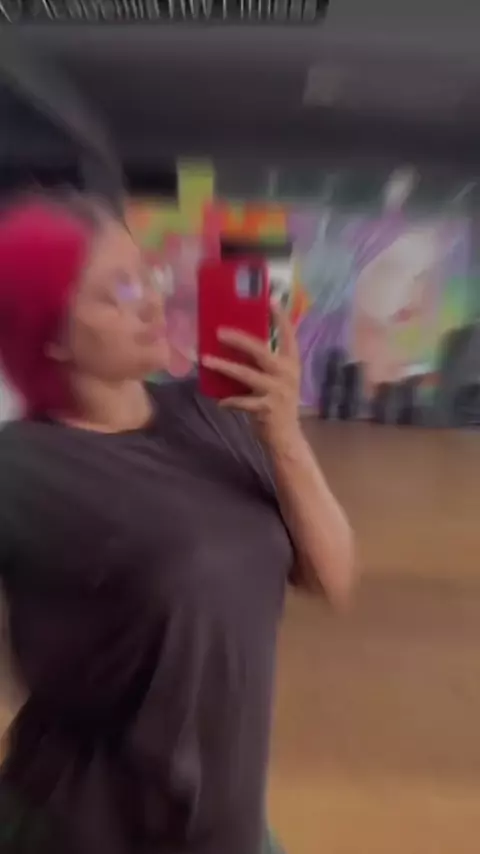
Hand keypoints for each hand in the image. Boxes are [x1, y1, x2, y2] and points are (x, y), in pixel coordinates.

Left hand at [200, 302, 301, 450]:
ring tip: (206, 360)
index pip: (289, 335)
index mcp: (291, 363)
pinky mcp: (267, 409)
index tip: (272, 299)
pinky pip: (243, 402)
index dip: (280, 317)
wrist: (286, 437)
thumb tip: (236, 341)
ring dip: (225, 367)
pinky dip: (229, 401)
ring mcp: (278, 391)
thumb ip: (264, 362)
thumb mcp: (277, 378)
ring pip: (247, 375)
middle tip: (218, 331)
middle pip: (261, 351)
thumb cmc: (276, 402)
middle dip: (239, 340)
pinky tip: (218, 400)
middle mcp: (286, 374)